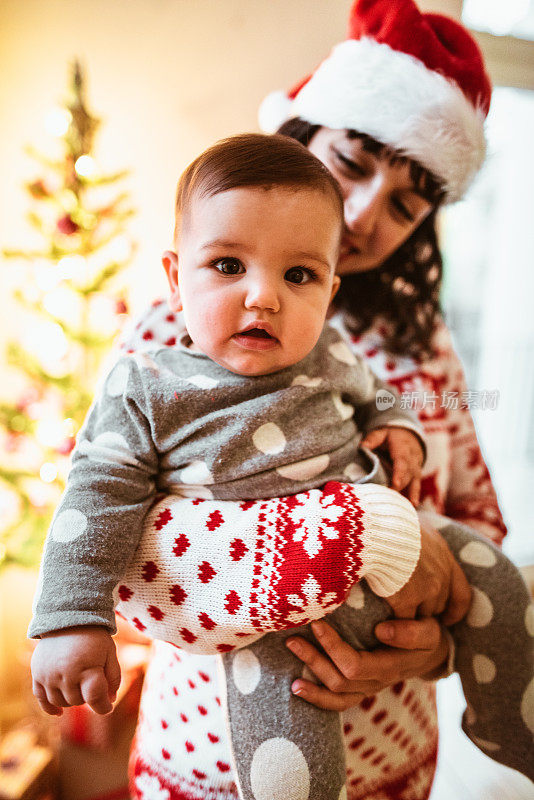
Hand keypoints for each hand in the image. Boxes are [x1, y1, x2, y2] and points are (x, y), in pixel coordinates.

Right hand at [31, 626, 120, 716]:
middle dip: (88, 696)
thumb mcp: (109, 653)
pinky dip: (50, 708)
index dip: (103, 706)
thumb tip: (109, 701)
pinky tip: (59, 713)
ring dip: (72, 699)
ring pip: (61, 703)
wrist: (68, 618)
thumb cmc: (93, 637)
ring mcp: (49, 676)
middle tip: (92, 681)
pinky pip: (41, 699)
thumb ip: (113, 678)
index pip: (94, 698)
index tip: (108, 707)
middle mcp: (65, 675)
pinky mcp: (37, 674)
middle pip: (78, 702)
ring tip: (79, 684)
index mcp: (86, 668)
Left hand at [286, 617, 448, 710]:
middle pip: (339, 681)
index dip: (333, 647)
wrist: (432, 652)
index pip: (355, 665)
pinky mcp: (361, 688)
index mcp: (390, 668)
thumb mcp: (428, 630)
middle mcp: (376, 683)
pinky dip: (316, 697)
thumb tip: (381, 630)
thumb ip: (410, 632)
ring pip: (336, 694)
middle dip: (313, 659)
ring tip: (291, 653)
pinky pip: (338, 701)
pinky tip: (296, 685)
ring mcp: (368, 688)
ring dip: (310, 677)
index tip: (317, 622)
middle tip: (292, 636)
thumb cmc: (427, 634)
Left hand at [361, 427, 422, 504]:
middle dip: (399, 486)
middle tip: (388, 497)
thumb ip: (373, 439)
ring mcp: (416, 468)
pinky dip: (415, 495)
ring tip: (399, 504)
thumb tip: (362, 447)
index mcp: (403, 448)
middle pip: (407, 474)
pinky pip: (416, 485)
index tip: (395, 483)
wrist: (410, 437)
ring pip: (412, 481)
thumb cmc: (391, 437)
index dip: (399, 472)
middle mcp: (412, 458)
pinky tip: (413, 505)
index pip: (402, 461)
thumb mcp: (382, 433)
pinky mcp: (416, 475)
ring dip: (406, 493)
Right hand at [387, 520, 471, 623]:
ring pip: (423, 615)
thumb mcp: (413, 522)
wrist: (379, 529)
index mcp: (444, 555)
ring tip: (396, 619)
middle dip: (428, 609)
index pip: (462, 591)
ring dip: (412, 617)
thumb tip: (410, 527)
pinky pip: (403, 620)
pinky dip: (395, 623)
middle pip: (439, 604)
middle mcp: (441, 575)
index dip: (456, 608)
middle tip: (411, 612)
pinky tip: (383, 623)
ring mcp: (426, 590)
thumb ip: (417, 533)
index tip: (448, 618)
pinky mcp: (406, 601)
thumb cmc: (390, 521)